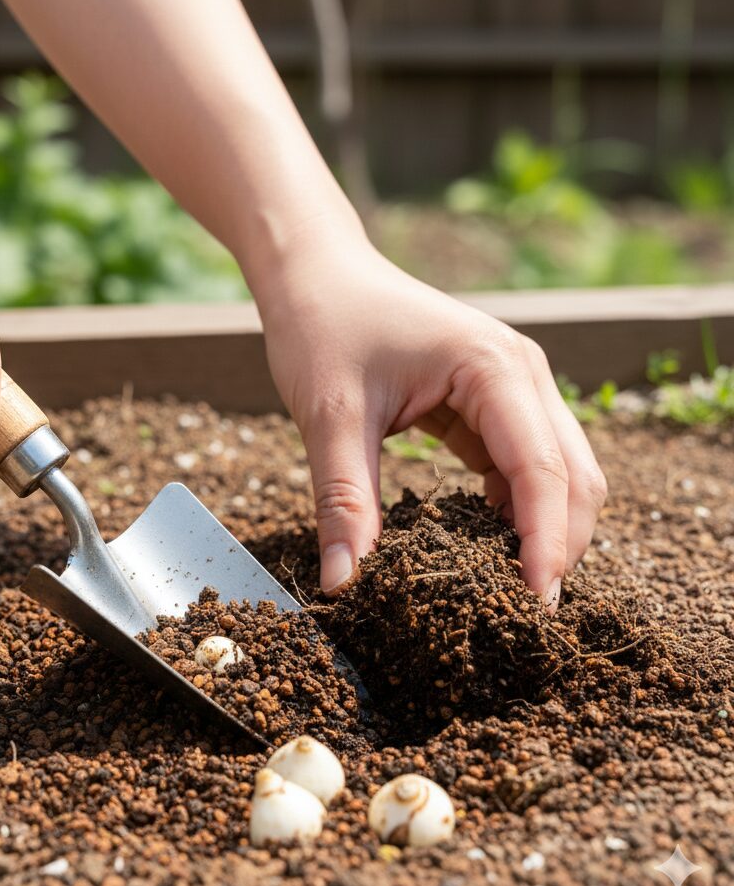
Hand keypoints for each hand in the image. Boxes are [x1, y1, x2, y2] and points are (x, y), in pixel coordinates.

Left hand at [257, 221, 606, 609]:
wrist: (314, 272)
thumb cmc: (323, 325)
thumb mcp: (330, 416)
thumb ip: (343, 501)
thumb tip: (345, 584)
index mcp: (494, 367)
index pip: (542, 469)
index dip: (545, 541)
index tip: (535, 603)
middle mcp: (520, 373)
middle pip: (572, 474)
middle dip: (558, 543)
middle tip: (526, 613)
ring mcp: (510, 385)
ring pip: (556, 472)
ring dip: (540, 528)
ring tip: (507, 589)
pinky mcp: (489, 399)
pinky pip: (519, 463)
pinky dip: (511, 506)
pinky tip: (482, 544)